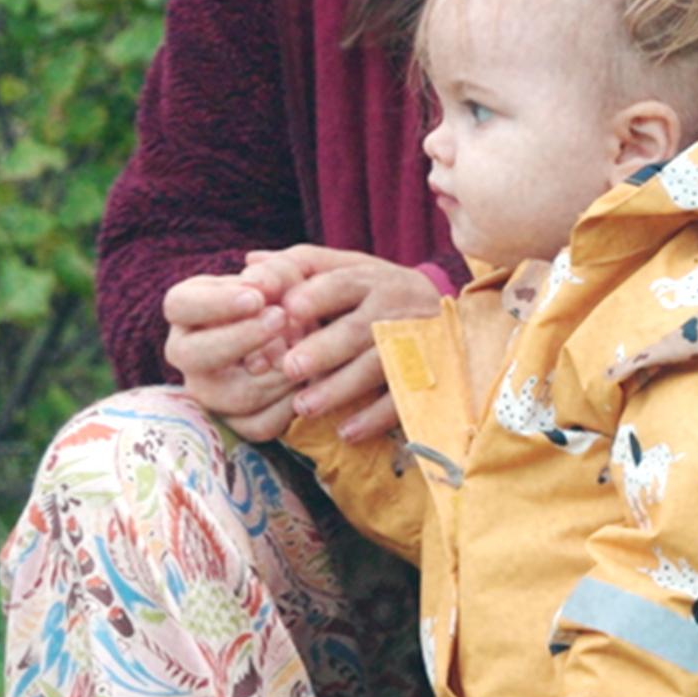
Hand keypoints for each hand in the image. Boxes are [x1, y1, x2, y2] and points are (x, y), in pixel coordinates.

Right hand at [160, 270, 299, 440]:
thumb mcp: (285, 276)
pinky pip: (260, 425)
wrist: (308, 333)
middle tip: (280, 319)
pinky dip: (291, 404)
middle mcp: (187, 353)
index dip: (216, 304)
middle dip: (240, 339)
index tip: (256, 298)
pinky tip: (309, 381)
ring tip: (305, 350)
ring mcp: (207, 392)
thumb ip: (276, 272)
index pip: (179, 306)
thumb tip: (261, 286)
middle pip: (192, 355)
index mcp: (186, 309)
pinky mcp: (235, 423)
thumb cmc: (288, 295)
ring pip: (232, 396)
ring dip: (276, 373)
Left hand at [250, 245, 449, 444]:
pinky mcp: (428, 376)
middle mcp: (393, 308)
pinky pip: (401, 397)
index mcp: (369, 279)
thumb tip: (250, 263)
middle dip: (324, 349)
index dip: (316, 296)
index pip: (341, 284)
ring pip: (376, 366)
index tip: (288, 309)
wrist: (447, 318)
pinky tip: (345, 432)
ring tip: (304, 407)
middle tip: (290, 368)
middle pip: (358, 329)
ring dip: (340, 388)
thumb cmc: (377, 293)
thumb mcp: (346, 269)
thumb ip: (300, 267)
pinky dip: (374, 417)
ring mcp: (413, 343)